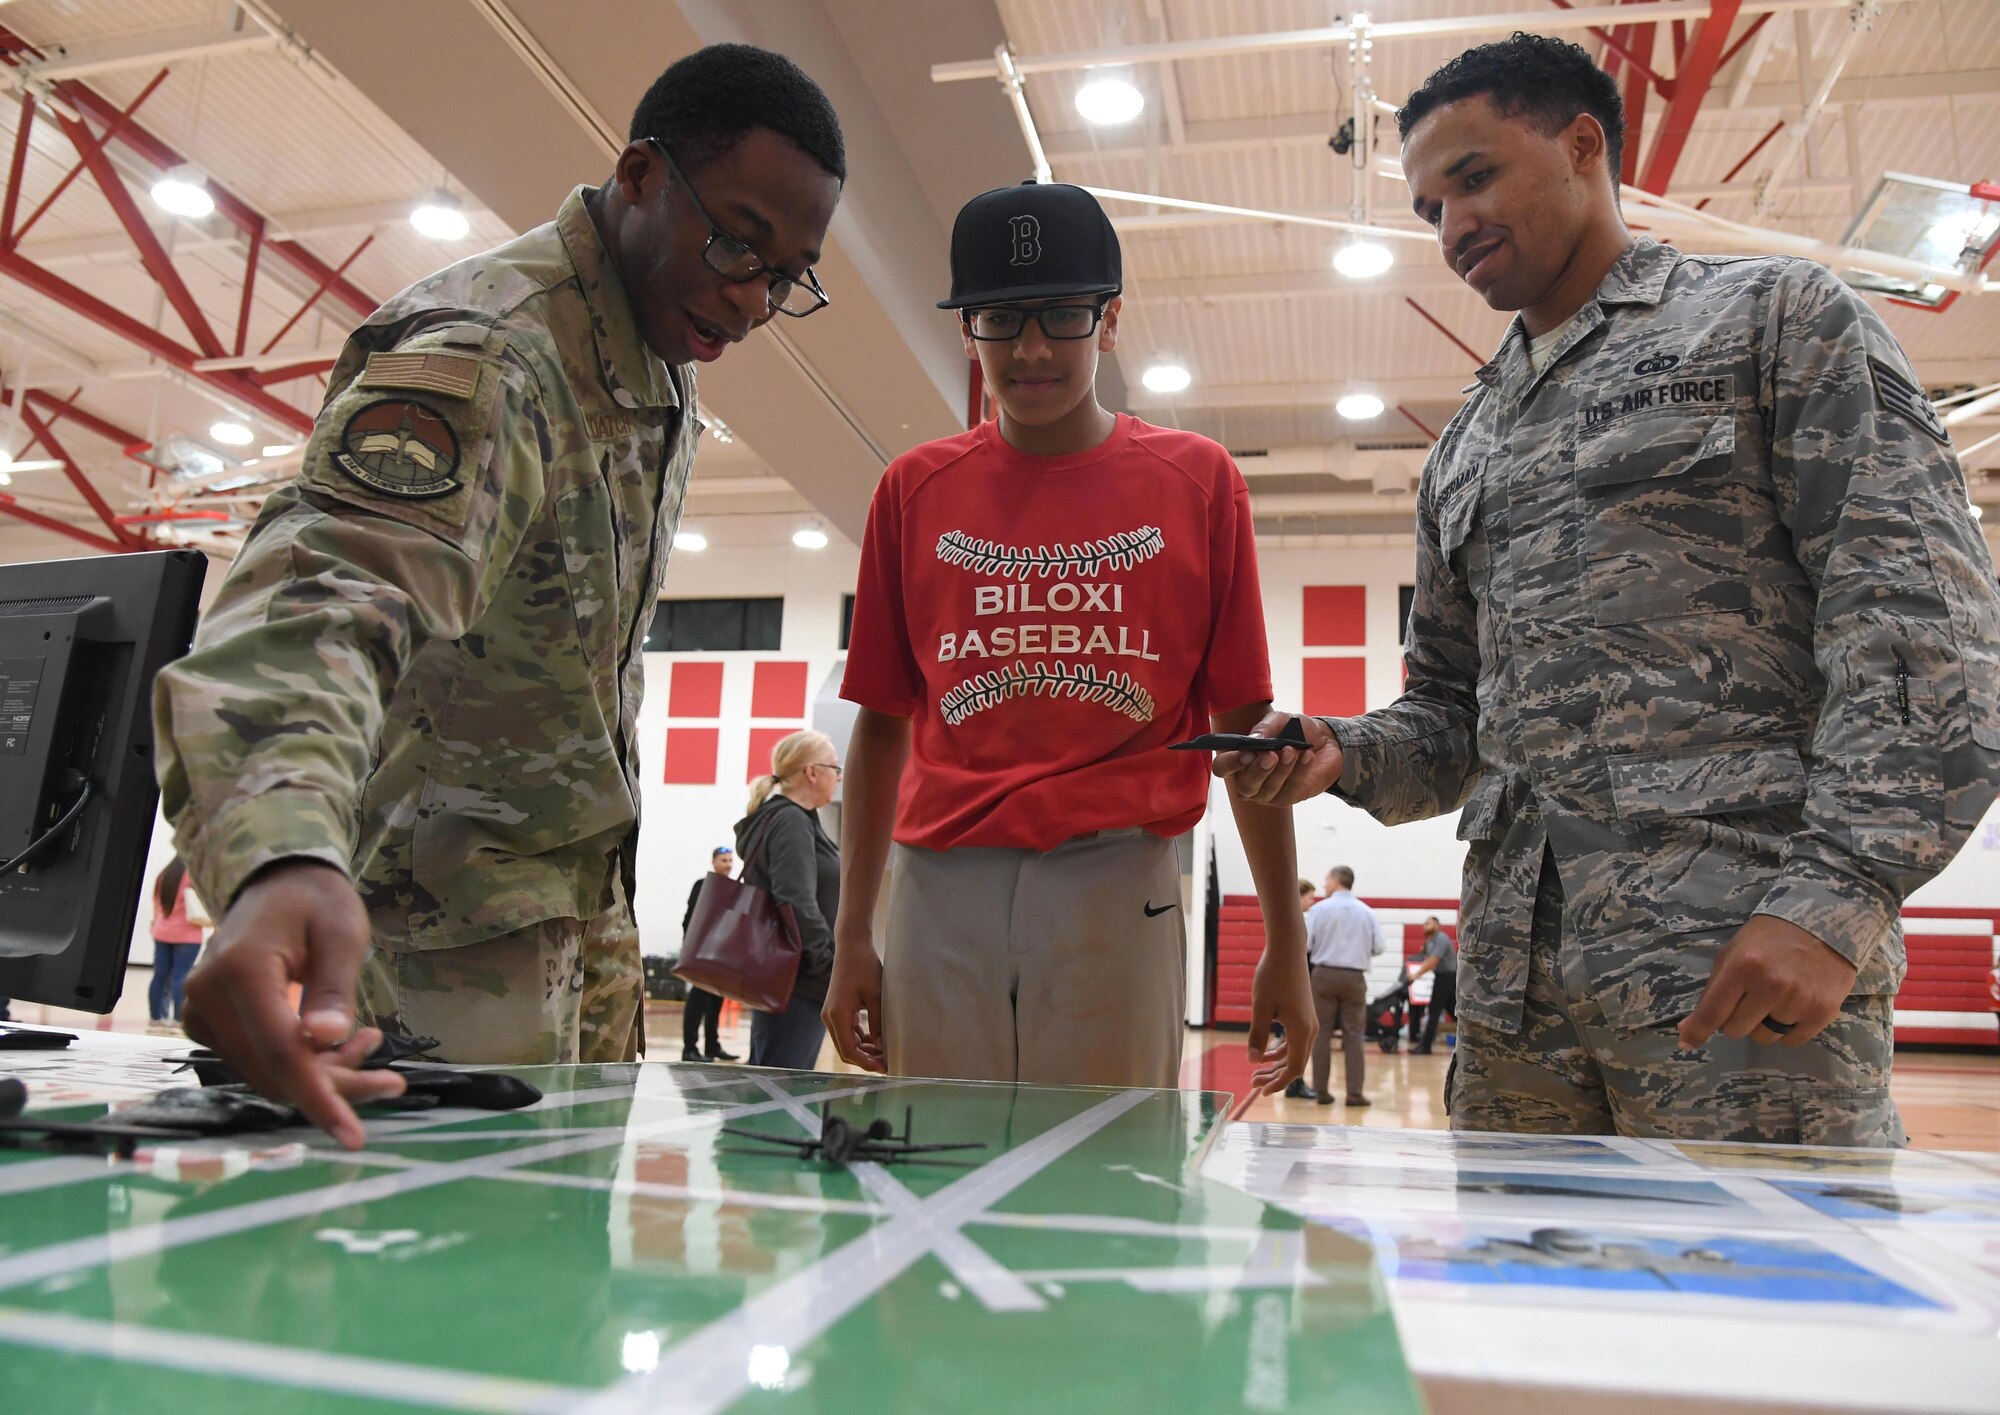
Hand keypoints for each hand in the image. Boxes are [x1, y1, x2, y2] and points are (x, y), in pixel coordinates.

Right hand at [180, 861, 404, 1148]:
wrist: (277, 883)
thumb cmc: (316, 903)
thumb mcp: (342, 936)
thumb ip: (334, 989)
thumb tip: (325, 1041)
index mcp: (240, 973)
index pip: (280, 1053)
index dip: (319, 1097)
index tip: (353, 1135)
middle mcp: (207, 999)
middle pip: (274, 1072)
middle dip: (334, 1086)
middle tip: (392, 1079)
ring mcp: (202, 1014)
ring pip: (266, 1074)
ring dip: (322, 1075)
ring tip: (369, 1044)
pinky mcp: (208, 1024)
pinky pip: (257, 1061)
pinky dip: (300, 1064)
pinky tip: (336, 1044)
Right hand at [821, 932, 886, 1073]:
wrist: (852, 947)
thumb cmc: (865, 967)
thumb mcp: (876, 995)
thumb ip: (878, 1022)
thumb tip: (882, 1047)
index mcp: (837, 1015)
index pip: (849, 1050)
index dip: (866, 1063)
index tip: (883, 1068)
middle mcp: (830, 1017)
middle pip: (845, 1050)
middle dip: (865, 1059)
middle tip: (887, 1063)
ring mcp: (831, 1014)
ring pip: (846, 1042)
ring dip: (863, 1050)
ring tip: (885, 1053)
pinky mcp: (836, 1011)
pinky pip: (846, 1032)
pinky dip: (859, 1039)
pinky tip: (876, 1040)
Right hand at [1211, 709, 1344, 806]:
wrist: (1325, 740)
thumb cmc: (1294, 730)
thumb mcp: (1280, 720)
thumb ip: (1265, 727)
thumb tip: (1254, 739)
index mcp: (1239, 759)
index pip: (1222, 767)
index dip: (1230, 763)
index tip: (1247, 753)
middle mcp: (1249, 779)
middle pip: (1244, 786)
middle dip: (1258, 771)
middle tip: (1272, 754)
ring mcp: (1267, 793)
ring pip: (1267, 790)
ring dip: (1281, 770)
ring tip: (1293, 750)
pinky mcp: (1287, 798)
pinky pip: (1290, 790)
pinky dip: (1299, 772)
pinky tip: (1307, 756)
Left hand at [1247, 937, 1315, 1094]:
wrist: (1287, 950)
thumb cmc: (1272, 976)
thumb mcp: (1260, 1007)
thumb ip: (1257, 1035)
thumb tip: (1252, 1061)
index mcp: (1301, 1030)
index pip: (1294, 1069)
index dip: (1278, 1083)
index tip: (1261, 1092)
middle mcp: (1310, 1029)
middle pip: (1295, 1064)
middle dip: (1274, 1076)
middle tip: (1252, 1083)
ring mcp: (1309, 1022)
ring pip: (1295, 1053)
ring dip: (1276, 1064)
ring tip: (1255, 1071)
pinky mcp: (1304, 1015)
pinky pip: (1295, 1041)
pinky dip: (1281, 1050)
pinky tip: (1264, 1051)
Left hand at [1678, 914, 1858, 1049]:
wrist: (1821, 924)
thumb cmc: (1767, 939)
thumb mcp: (1732, 954)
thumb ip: (1711, 992)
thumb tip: (1687, 1031)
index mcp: (1742, 967)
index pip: (1713, 1012)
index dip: (1697, 1031)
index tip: (1687, 1043)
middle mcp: (1770, 986)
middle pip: (1736, 1030)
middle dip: (1735, 1019)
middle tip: (1747, 999)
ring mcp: (1798, 1001)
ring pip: (1764, 1038)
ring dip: (1762, 1024)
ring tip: (1774, 999)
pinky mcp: (1823, 1012)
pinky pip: (1791, 1041)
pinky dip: (1787, 1029)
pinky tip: (1792, 1006)